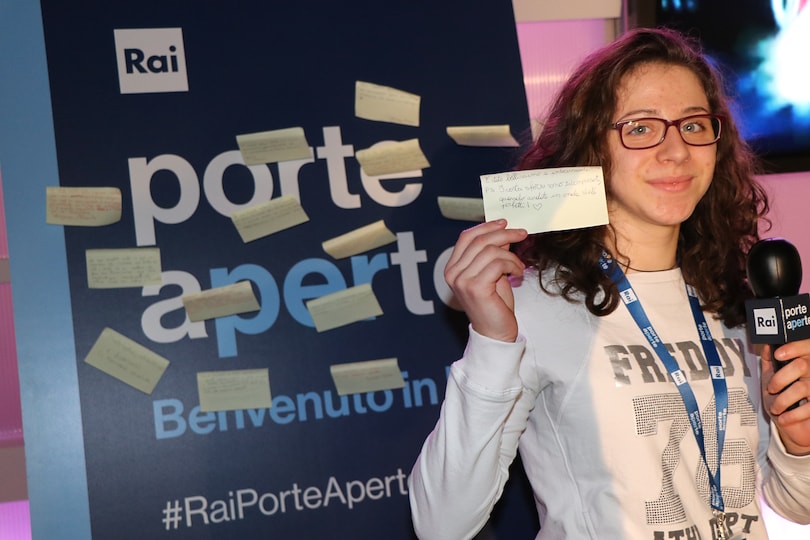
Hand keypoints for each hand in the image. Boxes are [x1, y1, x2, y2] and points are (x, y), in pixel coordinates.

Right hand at [444, 219, 527, 341]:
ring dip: (511, 255)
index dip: (487, 227)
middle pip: (479, 240)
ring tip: (518, 267)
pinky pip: (498, 263)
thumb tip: (503, 232)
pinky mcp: (475, 287)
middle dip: (504, 233)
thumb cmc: (494, 304)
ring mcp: (462, 280)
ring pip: (490, 250)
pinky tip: (516, 274)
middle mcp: (453, 273)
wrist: (495, 332)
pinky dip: (512, 265)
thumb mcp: (493, 272)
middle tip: (522, 233)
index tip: (505, 223)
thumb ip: (493, 253)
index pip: (467, 237)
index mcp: (453, 267)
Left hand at [761, 340, 809, 453]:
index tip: (778, 354)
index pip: (806, 346)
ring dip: (783, 400)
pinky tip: (783, 417)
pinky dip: (791, 415)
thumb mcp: (771, 376)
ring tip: (775, 407)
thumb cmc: (782, 396)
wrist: (793, 423)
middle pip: (802, 366)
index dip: (794, 348)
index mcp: (805, 361)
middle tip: (771, 389)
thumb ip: (769, 360)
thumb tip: (766, 345)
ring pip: (802, 387)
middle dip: (780, 378)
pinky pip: (808, 408)